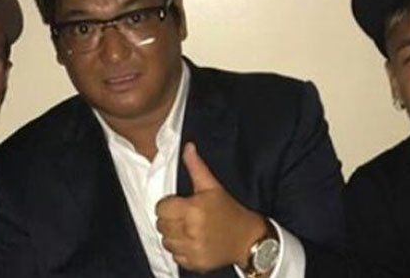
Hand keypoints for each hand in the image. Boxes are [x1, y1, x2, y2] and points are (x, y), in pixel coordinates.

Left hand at [155, 142, 267, 272]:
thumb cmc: (229, 210)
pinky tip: (192, 242)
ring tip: (188, 229)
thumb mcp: (213, 187)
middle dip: (170, 220)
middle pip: (161, 225)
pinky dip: (181, 251)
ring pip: (166, 242)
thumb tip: (188, 147)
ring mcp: (192, 249)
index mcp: (193, 209)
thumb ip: (196, 167)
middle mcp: (191, 231)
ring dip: (173, 236)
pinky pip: (175, 256)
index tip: (179, 204)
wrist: (247, 239)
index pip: (161, 208)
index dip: (168, 205)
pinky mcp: (195, 263)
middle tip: (184, 216)